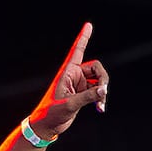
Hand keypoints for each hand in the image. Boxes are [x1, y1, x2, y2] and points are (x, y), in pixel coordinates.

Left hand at [29, 22, 108, 138]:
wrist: (47, 126)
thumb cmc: (51, 113)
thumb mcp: (70, 105)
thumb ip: (88, 97)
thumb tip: (104, 90)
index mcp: (67, 72)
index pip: (77, 51)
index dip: (83, 38)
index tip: (89, 25)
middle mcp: (74, 75)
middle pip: (96, 67)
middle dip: (103, 79)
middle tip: (103, 92)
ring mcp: (79, 84)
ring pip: (99, 79)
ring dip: (102, 91)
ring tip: (100, 105)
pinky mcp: (82, 93)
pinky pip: (98, 90)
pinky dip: (101, 97)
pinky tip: (100, 108)